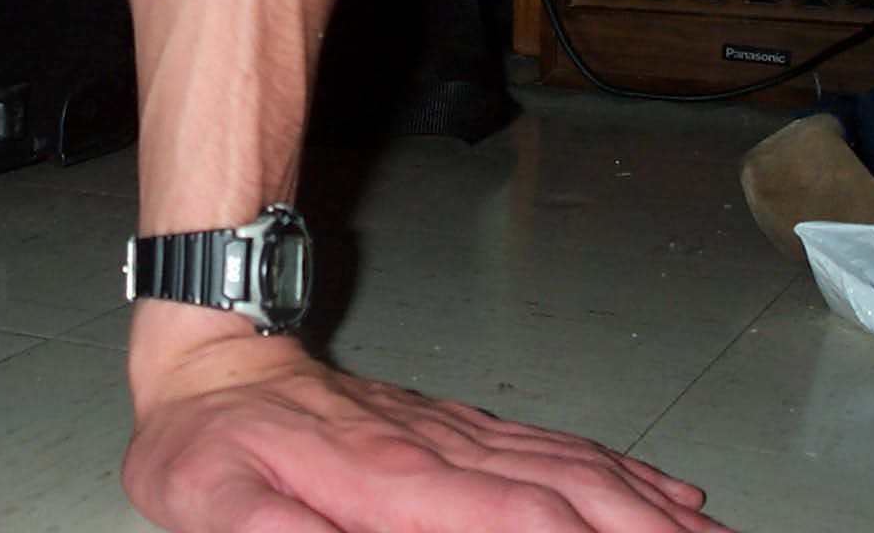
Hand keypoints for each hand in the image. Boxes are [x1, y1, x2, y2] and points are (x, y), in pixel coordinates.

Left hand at [123, 320, 735, 532]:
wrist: (216, 357)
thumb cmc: (211, 440)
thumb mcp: (214, 500)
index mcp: (390, 479)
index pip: (513, 514)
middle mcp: (442, 451)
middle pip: (570, 493)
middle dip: (649, 530)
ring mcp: (457, 434)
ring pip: (577, 467)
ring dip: (651, 506)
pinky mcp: (457, 428)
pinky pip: (554, 445)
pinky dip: (620, 470)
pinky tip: (662, 491)